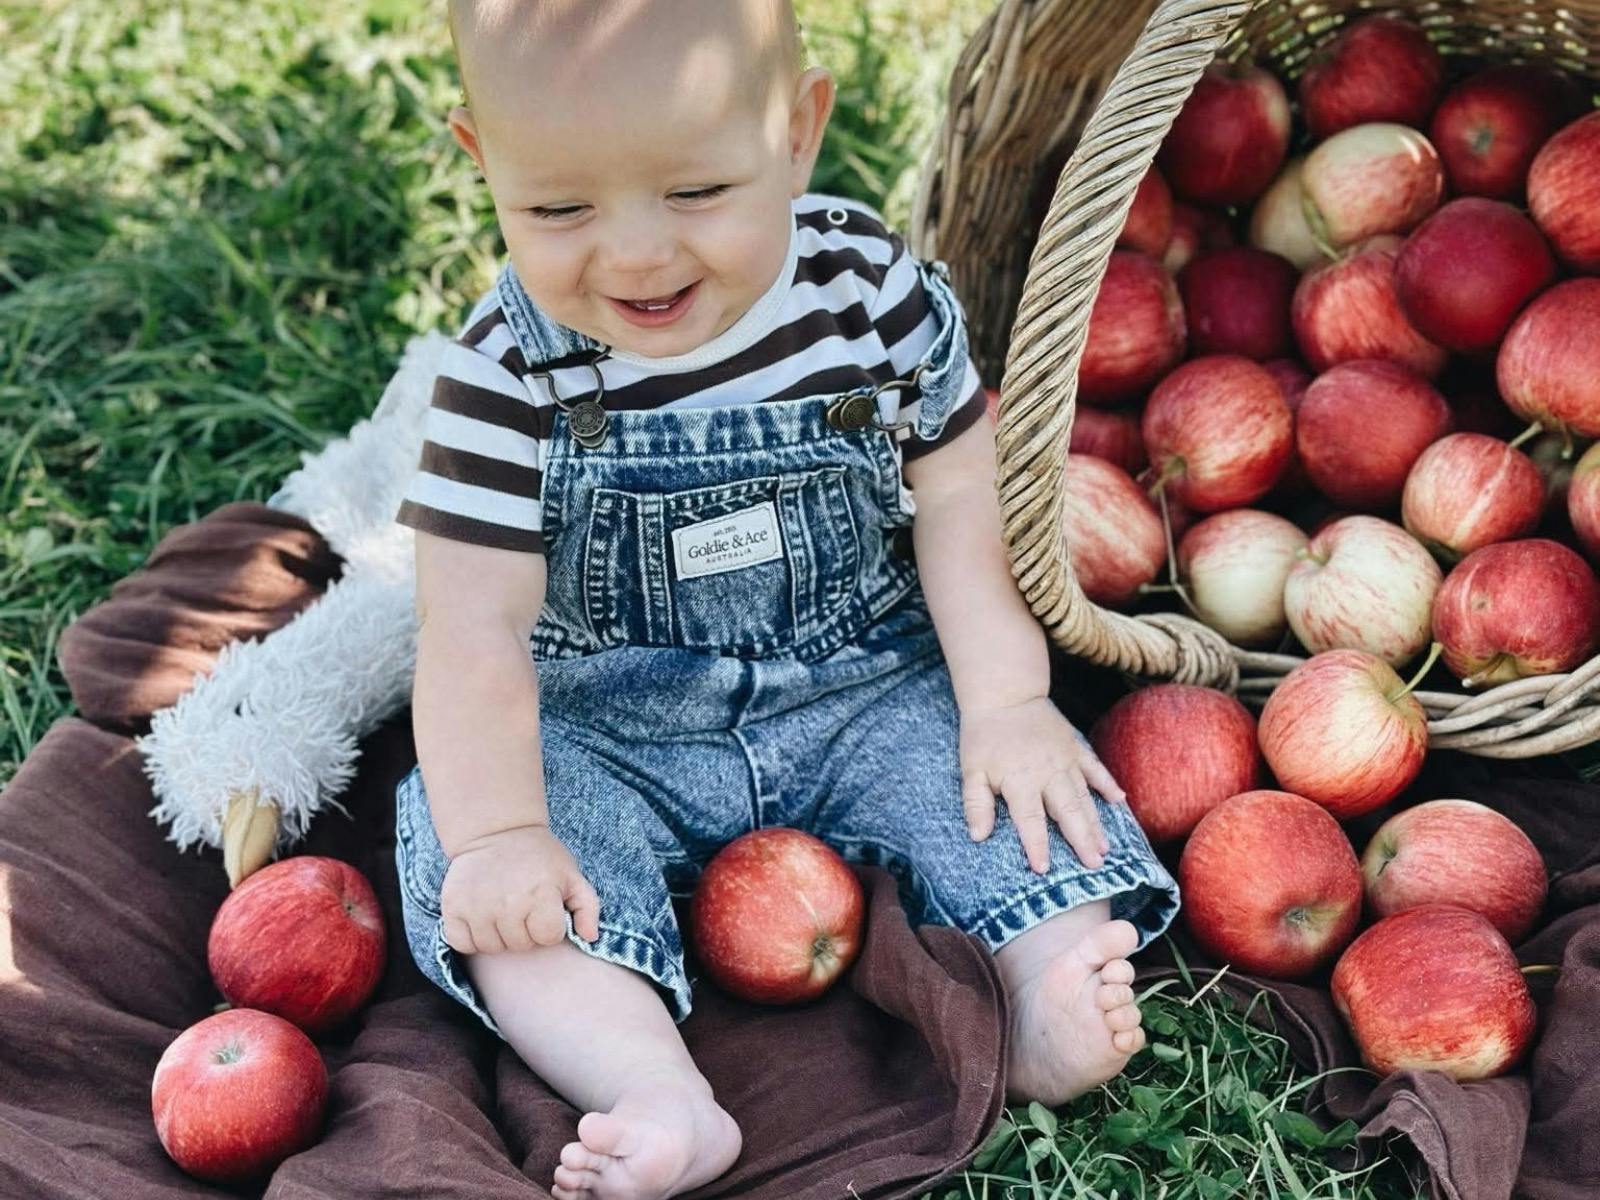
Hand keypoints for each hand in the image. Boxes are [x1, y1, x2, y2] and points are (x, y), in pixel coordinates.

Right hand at [440, 823, 600, 953]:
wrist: (496, 829)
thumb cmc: (539, 856)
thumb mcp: (571, 874)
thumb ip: (587, 907)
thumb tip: (589, 938)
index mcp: (540, 894)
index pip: (548, 937)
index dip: (549, 925)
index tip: (545, 907)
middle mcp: (507, 903)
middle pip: (520, 945)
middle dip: (525, 931)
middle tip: (522, 905)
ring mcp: (477, 906)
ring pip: (492, 947)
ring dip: (499, 935)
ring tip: (503, 910)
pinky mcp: (453, 906)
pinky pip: (462, 943)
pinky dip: (471, 937)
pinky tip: (481, 918)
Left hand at [959, 696, 1126, 873]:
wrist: (1004, 694)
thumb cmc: (984, 735)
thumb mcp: (970, 770)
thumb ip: (976, 804)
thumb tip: (978, 836)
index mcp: (1020, 781)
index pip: (1030, 821)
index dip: (1036, 846)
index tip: (1043, 869)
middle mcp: (1047, 773)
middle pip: (1067, 812)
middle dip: (1081, 840)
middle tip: (1095, 865)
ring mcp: (1065, 759)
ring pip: (1084, 797)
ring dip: (1095, 823)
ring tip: (1106, 848)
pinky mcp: (1075, 747)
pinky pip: (1096, 768)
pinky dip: (1108, 784)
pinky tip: (1120, 801)